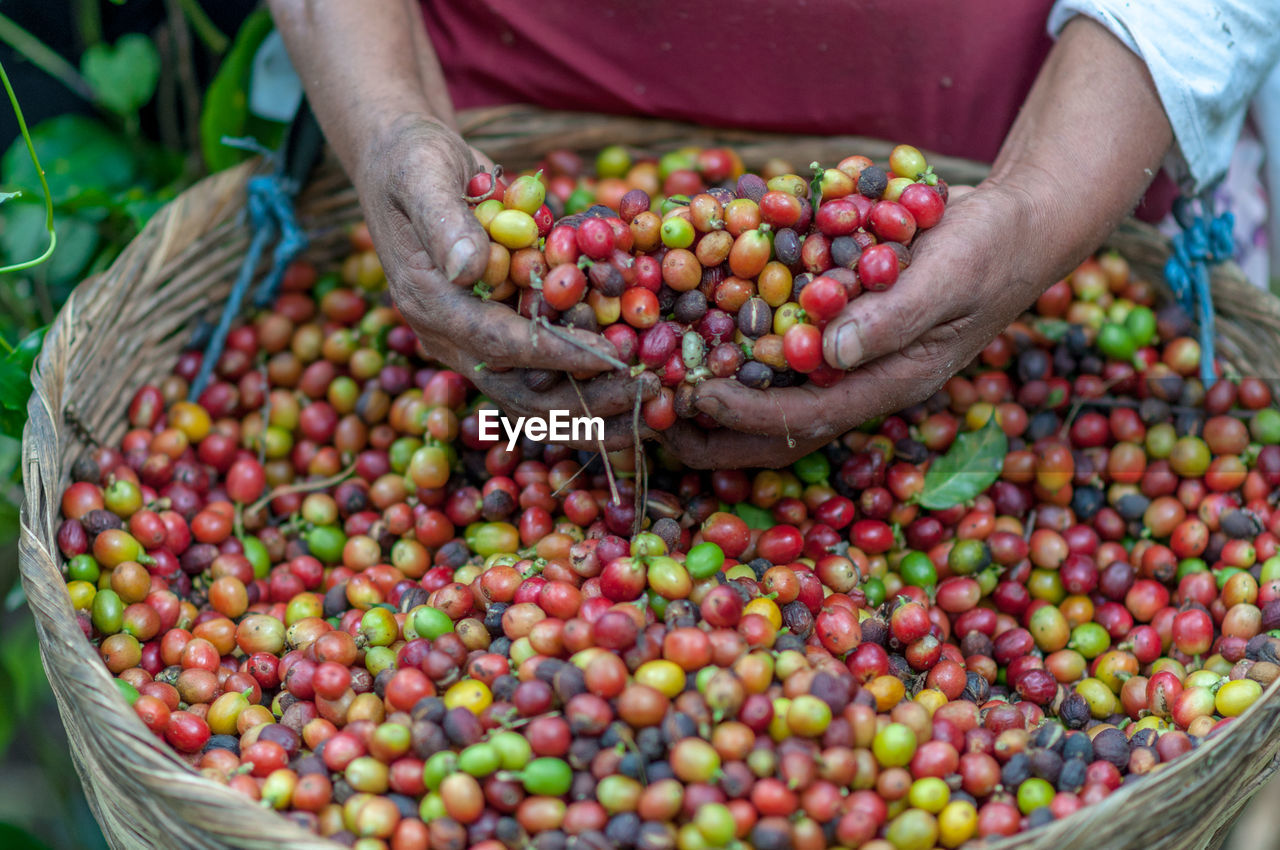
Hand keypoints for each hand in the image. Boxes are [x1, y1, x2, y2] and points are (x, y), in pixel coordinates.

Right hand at [353, 114, 654, 439]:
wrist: (402, 163)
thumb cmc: (413, 160)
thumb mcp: (423, 175)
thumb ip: (445, 222)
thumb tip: (470, 267)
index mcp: (428, 302)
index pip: (497, 344)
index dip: (556, 353)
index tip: (610, 356)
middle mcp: (448, 335)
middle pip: (520, 391)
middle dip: (585, 400)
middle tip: (645, 391)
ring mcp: (472, 340)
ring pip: (535, 397)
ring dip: (593, 408)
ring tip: (649, 402)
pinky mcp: (495, 334)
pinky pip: (542, 377)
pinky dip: (586, 385)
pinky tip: (632, 386)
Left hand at [667, 184, 1046, 467]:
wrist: (1015, 225)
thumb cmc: (990, 249)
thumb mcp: (949, 275)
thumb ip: (893, 316)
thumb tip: (831, 351)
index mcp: (890, 381)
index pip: (807, 418)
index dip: (746, 413)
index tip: (693, 394)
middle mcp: (863, 379)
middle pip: (781, 429)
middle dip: (717, 434)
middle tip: (656, 421)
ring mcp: (852, 359)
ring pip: (775, 400)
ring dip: (718, 402)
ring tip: (659, 393)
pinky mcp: (842, 330)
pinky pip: (784, 358)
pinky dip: (740, 356)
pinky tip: (697, 339)